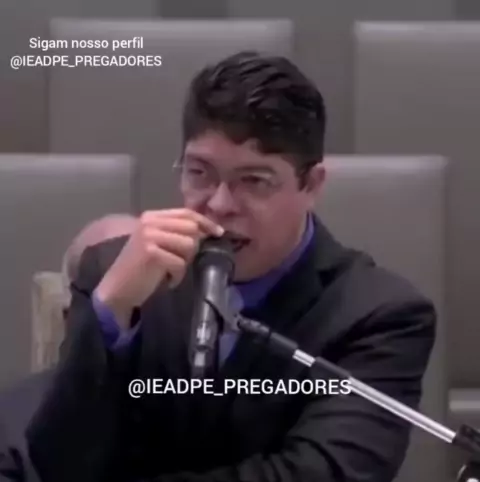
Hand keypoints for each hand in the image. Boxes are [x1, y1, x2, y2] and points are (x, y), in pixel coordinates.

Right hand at [94, 208, 223, 328]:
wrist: (117, 290)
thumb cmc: (141, 269)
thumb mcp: (158, 243)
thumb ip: (176, 232)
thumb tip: (207, 230)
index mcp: (152, 216)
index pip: (187, 213)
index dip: (205, 222)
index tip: (218, 233)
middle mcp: (149, 222)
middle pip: (191, 229)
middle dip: (192, 249)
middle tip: (179, 262)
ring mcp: (149, 235)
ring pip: (189, 245)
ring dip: (184, 263)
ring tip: (170, 271)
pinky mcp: (150, 252)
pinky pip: (180, 263)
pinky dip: (177, 276)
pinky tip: (166, 280)